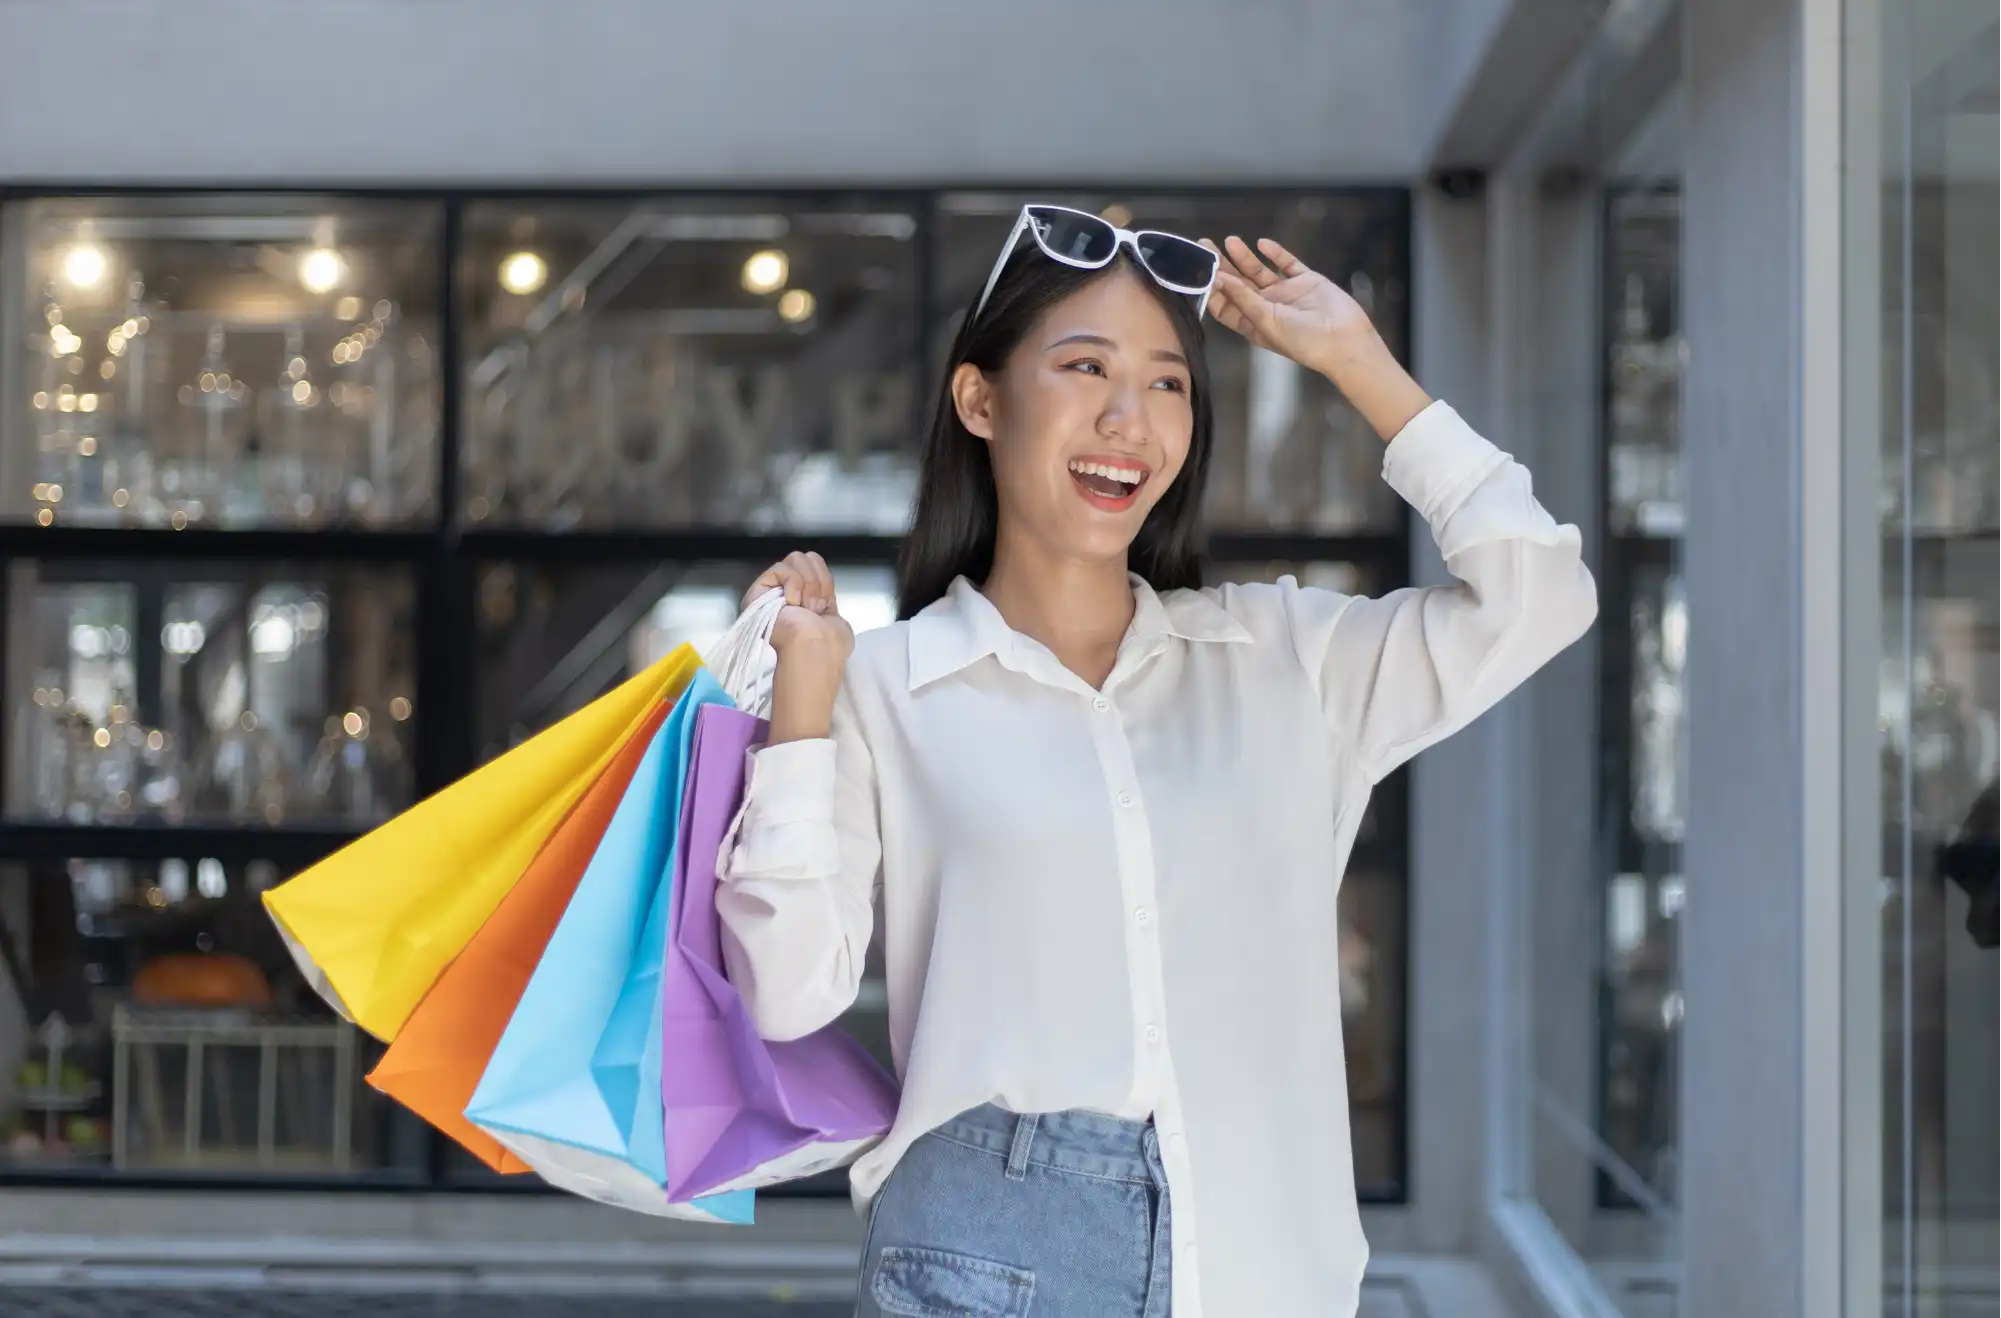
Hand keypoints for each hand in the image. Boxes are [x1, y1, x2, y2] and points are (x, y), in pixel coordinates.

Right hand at [745, 552, 854, 660]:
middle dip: (817, 581)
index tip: (826, 603)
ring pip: (795, 558)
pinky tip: (792, 603)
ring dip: (808, 584)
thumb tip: (819, 591)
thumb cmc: (827, 642)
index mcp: (802, 598)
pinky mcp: (759, 591)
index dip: (824, 579)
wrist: (816, 648)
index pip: (814, 563)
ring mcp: (770, 592)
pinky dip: (794, 583)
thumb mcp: (832, 613)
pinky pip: (781, 568)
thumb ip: (822, 595)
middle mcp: (783, 593)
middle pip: (806, 557)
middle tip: (814, 608)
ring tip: (804, 607)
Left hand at [1202, 235, 1431, 441]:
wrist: (1345, 341)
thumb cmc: (1304, 343)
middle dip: (1221, 266)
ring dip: (1245, 257)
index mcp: (1254, 324)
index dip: (1211, 289)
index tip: (1196, 270)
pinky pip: (1288, 263)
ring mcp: (1287, 294)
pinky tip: (1263, 244)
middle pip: (1238, 284)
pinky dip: (1276, 253)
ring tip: (1230, 241)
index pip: (1225, 305)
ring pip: (1259, 271)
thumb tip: (1218, 279)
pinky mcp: (1306, 281)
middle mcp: (1267, 308)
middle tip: (1205, 245)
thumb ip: (1243, 298)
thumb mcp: (1266, 322)